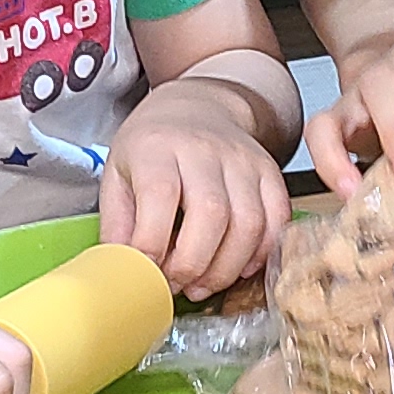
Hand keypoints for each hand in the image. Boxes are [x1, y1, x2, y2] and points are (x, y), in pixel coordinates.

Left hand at [100, 76, 293, 295]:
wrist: (197, 107)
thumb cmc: (152, 147)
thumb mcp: (117, 175)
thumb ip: (117, 223)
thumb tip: (123, 271)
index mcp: (156, 147)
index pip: (160, 196)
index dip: (152, 245)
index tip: (145, 274)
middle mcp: (204, 149)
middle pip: (211, 213)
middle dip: (193, 264)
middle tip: (177, 285)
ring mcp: (242, 159)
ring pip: (249, 222)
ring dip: (226, 267)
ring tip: (203, 284)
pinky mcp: (269, 171)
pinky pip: (277, 219)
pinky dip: (260, 254)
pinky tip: (237, 267)